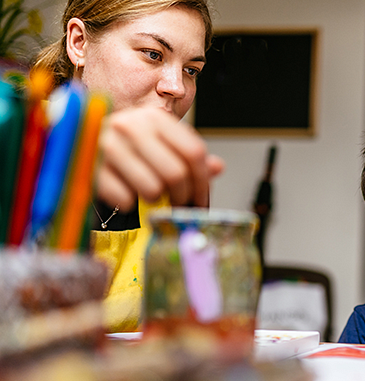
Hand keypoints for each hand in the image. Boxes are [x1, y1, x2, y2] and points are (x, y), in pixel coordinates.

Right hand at [95, 107, 224, 210]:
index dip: (203, 182)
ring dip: (157, 201)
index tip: (201, 200)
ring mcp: (108, 145)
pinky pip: (124, 198)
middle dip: (183, 197)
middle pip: (177, 173)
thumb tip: (217, 167)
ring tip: (152, 198)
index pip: (194, 152)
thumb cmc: (124, 145)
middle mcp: (131, 125)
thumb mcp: (158, 143)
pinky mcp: (89, 166)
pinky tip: (127, 196)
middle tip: (179, 206)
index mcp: (155, 118)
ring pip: (153, 188)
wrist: (75, 142)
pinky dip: (130, 203)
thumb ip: (187, 155)